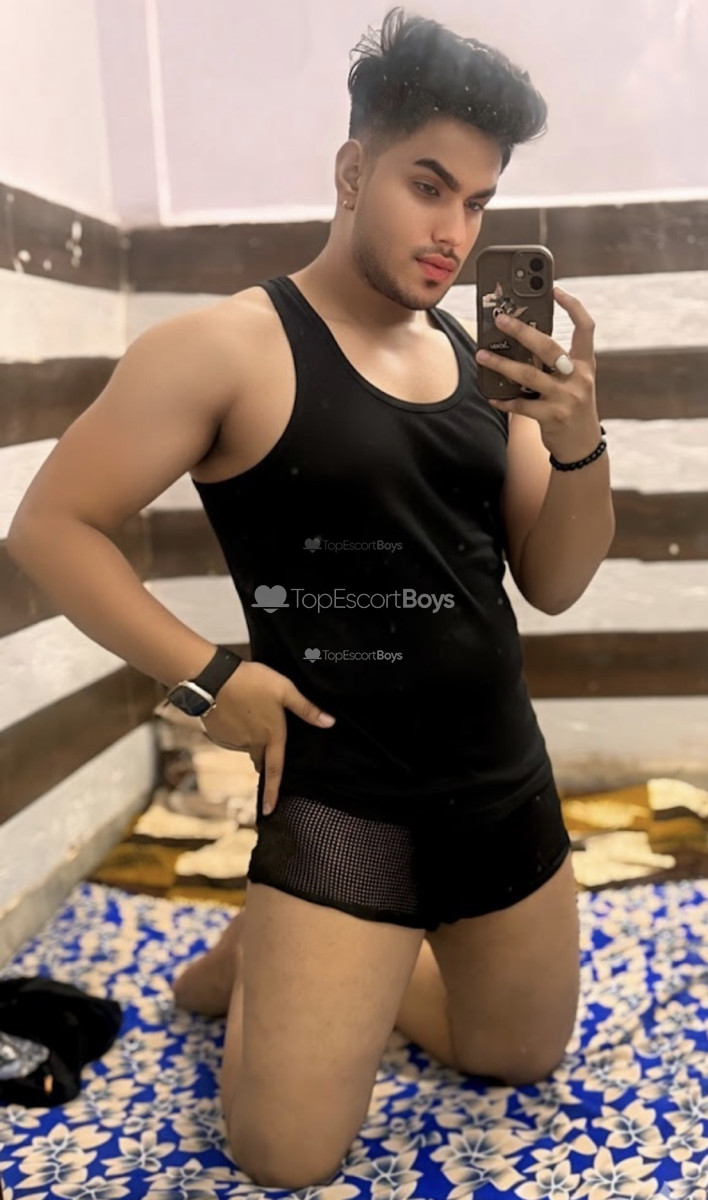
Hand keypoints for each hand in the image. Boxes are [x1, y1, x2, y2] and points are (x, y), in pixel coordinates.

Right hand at [198, 660, 335, 814]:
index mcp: (271, 736)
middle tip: (264, 738)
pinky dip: (234, 729)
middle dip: (263, 757)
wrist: (214, 678)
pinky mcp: (219, 735)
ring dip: (248, 737)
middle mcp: (252, 744)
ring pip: (245, 746)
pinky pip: (230, 738)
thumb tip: (329, 722)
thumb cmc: (253, 681)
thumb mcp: (285, 690)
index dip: (273, 792)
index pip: (275, 771)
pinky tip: (234, 711)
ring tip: (248, 710)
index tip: (269, 810)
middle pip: (260, 758)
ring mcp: (233, 741)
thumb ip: (306, 709)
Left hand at [476, 285, 602, 461]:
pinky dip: (504, 400)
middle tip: (501, 319)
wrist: (582, 446)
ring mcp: (566, 398)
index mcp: (586, 364)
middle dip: (523, 331)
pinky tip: (491, 396)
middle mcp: (578, 377)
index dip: (572, 306)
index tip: (555, 289)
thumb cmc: (573, 407)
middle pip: (548, 347)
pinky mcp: (552, 416)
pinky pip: (521, 405)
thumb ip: (556, 364)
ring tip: (482, 356)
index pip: (586, 327)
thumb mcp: (575, 382)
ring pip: (528, 374)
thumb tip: (521, 342)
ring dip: (502, 364)